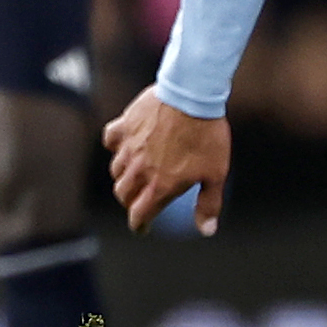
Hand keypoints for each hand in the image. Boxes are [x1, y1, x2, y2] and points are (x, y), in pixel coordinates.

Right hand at [104, 85, 228, 236]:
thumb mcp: (216, 173)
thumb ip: (209, 204)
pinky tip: (124, 144)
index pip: (139, 214)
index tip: (142, 227)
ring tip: (134, 173)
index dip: (139, 225)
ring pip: (116, 170)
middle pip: (123, 194)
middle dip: (130, 202)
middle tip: (139, 200)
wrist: (193, 95)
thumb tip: (207, 230)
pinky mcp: (124, 126)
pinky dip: (115, 146)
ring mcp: (129, 147)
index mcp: (161, 185)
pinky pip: (111, 140)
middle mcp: (140, 170)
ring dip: (123, 176)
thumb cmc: (207, 136)